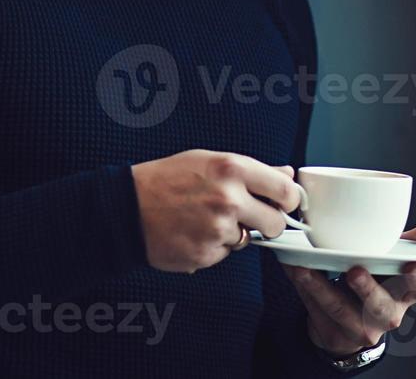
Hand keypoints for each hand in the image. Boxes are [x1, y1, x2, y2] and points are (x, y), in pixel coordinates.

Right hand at [131, 150, 298, 273]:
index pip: (285, 191)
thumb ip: (254, 170)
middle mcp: (229, 199)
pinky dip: (214, 247)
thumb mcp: (211, 160)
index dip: (288, 200)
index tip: (283, 203)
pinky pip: (225, 254)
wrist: (127, 207)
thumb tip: (287, 175)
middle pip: (276, 223)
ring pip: (248, 240)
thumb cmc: (166, 179)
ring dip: (234, 234)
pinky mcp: (207, 254)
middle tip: (247, 216)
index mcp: (232, 169)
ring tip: (205, 219)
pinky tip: (194, 232)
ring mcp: (218, 229)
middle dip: (266, 223)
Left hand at [286, 216, 415, 357]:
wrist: (350, 318)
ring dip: (322, 287)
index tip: (411, 264)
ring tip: (307, 267)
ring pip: (343, 310)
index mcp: (406, 291)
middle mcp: (387, 312)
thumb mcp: (395, 256)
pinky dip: (303, 287)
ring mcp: (360, 326)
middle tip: (354, 270)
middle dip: (368, 289)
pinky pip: (317, 309)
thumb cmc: (377, 277)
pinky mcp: (334, 330)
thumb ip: (413, 238)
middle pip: (382, 307)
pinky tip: (294, 268)